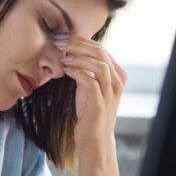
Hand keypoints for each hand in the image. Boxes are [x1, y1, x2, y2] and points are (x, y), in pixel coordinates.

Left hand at [56, 35, 126, 154]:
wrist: (94, 139)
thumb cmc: (90, 110)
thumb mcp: (88, 85)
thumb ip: (86, 68)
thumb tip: (70, 50)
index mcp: (116, 73)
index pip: (100, 48)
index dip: (79, 39)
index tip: (60, 37)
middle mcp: (117, 81)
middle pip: (100, 52)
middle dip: (77, 44)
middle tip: (58, 41)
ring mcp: (111, 93)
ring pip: (99, 65)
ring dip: (79, 57)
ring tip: (63, 56)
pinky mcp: (101, 104)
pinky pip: (91, 82)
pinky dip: (77, 72)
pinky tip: (65, 70)